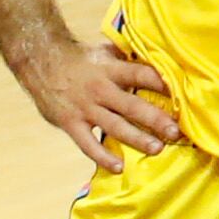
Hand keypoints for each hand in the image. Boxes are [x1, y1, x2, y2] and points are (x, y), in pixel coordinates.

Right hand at [8, 37, 179, 171]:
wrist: (38, 61)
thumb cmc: (77, 58)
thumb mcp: (102, 52)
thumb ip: (126, 59)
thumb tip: (155, 58)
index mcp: (110, 69)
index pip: (140, 74)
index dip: (160, 83)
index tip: (181, 94)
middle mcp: (100, 89)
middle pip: (132, 105)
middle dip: (155, 119)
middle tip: (175, 131)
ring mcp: (85, 108)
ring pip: (115, 126)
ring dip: (137, 139)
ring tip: (157, 149)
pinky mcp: (70, 123)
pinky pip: (88, 144)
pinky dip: (102, 157)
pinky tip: (118, 167)